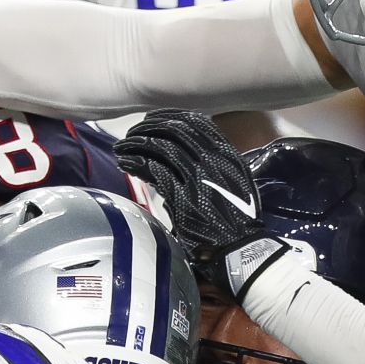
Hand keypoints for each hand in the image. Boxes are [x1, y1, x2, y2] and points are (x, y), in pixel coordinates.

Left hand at [115, 110, 304, 302]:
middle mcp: (214, 160)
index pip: (197, 123)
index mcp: (228, 155)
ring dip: (136, 143)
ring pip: (160, 146)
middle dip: (148, 127)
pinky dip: (135, 162)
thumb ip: (212, 166)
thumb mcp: (233, 183)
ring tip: (122, 147)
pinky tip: (125, 162)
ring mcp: (197, 176)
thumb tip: (180, 156)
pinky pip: (153, 169)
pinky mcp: (182, 195)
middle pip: (174, 130)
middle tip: (132, 133)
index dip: (170, 116)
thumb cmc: (237, 218)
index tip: (153, 118)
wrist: (242, 247)